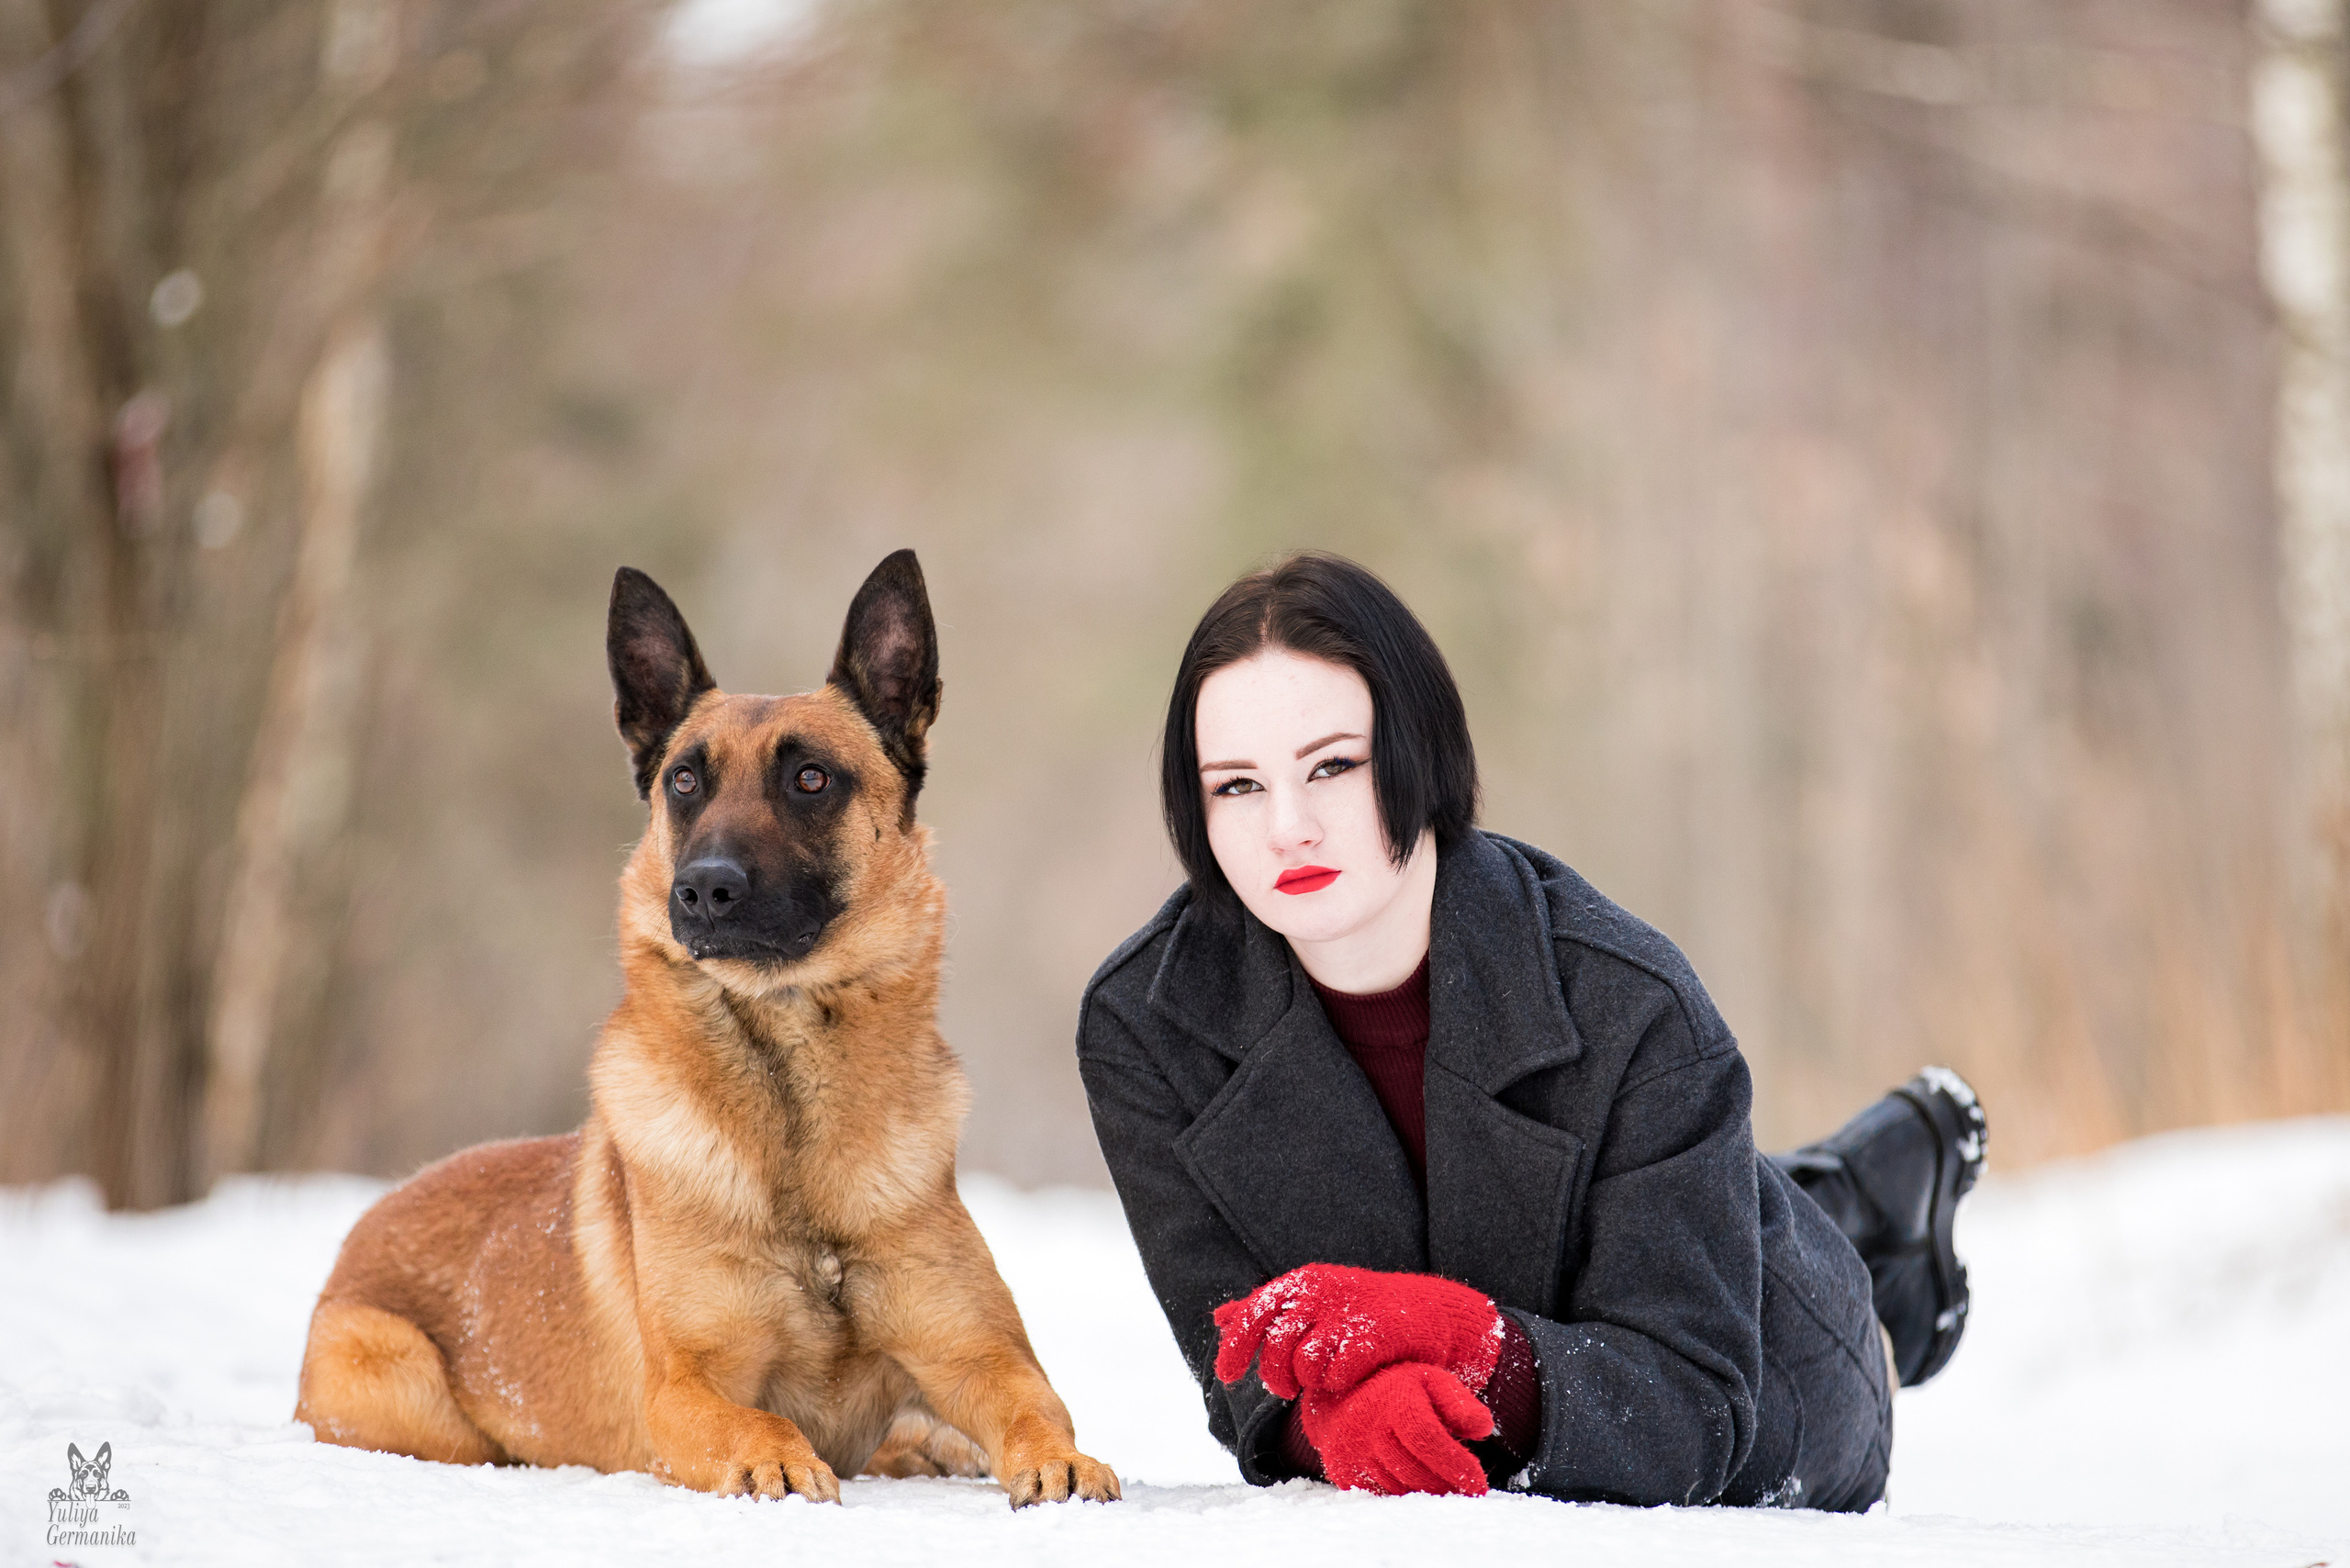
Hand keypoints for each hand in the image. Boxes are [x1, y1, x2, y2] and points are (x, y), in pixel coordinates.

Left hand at [1213, 1263, 1504, 1400]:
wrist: (1427, 1311)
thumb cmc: (1359, 1310)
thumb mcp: (1310, 1302)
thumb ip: (1265, 1311)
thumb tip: (1219, 1318)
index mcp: (1301, 1282)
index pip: (1253, 1315)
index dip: (1234, 1349)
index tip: (1226, 1377)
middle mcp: (1320, 1292)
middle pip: (1275, 1350)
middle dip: (1276, 1377)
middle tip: (1288, 1389)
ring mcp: (1347, 1313)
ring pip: (1303, 1365)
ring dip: (1309, 1381)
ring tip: (1322, 1378)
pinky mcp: (1374, 1336)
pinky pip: (1336, 1374)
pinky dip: (1337, 1382)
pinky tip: (1347, 1377)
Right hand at [1300, 1362, 1493, 1495]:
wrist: (1342, 1394)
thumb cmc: (1399, 1389)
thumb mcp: (1432, 1383)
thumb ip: (1460, 1403)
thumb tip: (1483, 1429)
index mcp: (1393, 1399)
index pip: (1428, 1439)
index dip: (1456, 1465)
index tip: (1479, 1484)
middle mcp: (1367, 1424)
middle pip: (1415, 1470)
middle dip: (1446, 1486)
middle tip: (1467, 1493)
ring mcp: (1350, 1450)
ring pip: (1398, 1487)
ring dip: (1426, 1492)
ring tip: (1445, 1488)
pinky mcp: (1341, 1470)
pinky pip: (1380, 1494)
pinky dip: (1402, 1495)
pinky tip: (1416, 1485)